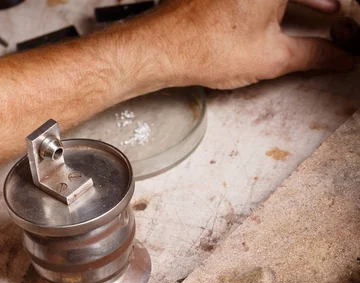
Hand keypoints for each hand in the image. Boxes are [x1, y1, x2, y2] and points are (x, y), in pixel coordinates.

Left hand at [121, 0, 353, 90]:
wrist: (161, 48)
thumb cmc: (207, 47)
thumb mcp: (273, 57)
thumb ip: (315, 54)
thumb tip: (339, 58)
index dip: (336, 7)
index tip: (345, 21)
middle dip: (321, 3)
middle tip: (339, 17)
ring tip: (326, 11)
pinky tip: (287, 11)